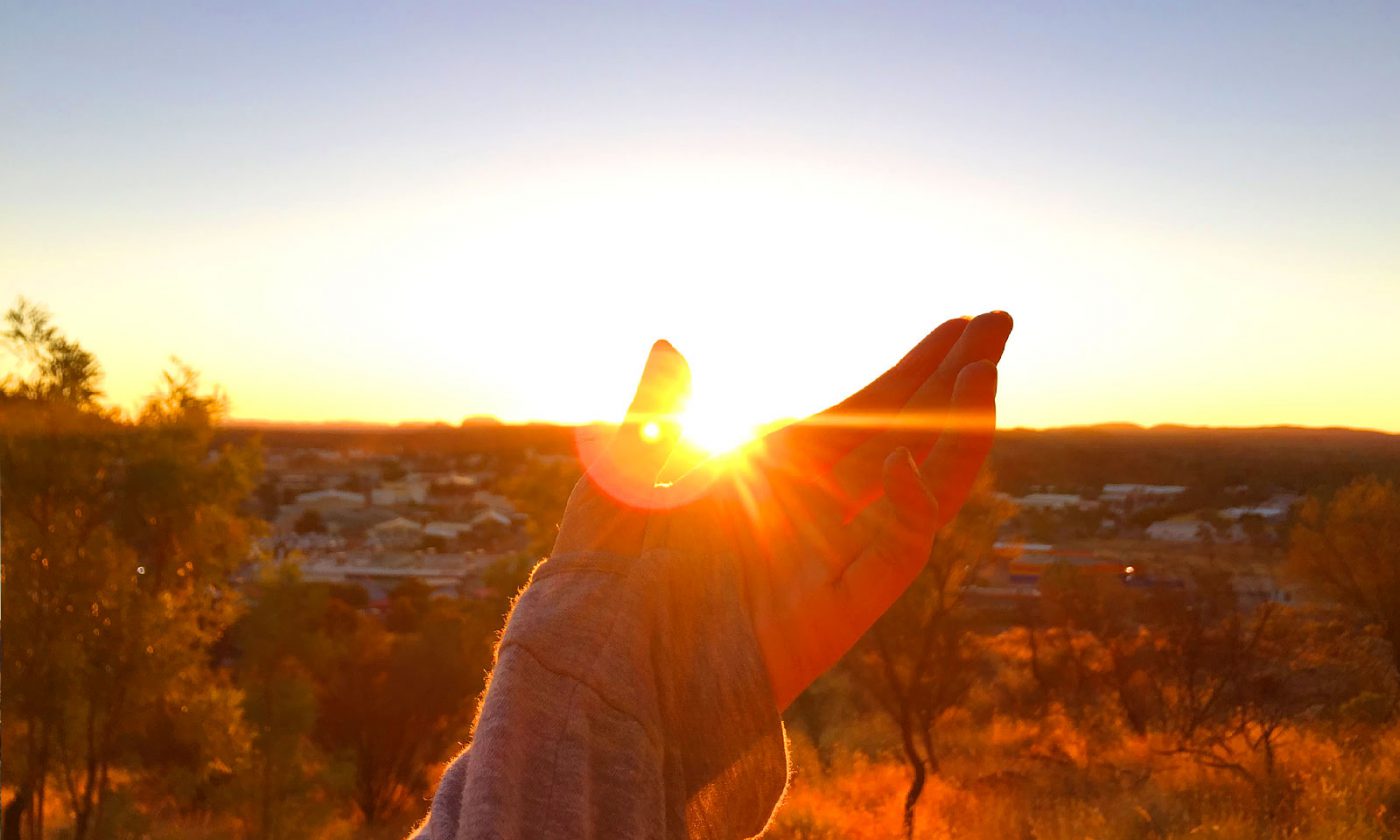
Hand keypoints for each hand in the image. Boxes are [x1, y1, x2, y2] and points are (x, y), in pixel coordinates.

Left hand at [554, 311, 1011, 708]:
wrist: (603, 668)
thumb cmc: (602, 578)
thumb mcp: (623, 481)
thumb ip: (656, 415)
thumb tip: (669, 344)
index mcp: (777, 473)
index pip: (869, 410)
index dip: (917, 368)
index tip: (962, 323)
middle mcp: (818, 510)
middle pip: (909, 433)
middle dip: (957, 380)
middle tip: (1003, 322)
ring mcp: (834, 561)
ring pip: (920, 486)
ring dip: (955, 430)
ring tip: (985, 367)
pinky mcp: (836, 616)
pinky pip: (892, 556)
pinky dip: (904, 508)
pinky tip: (901, 454)